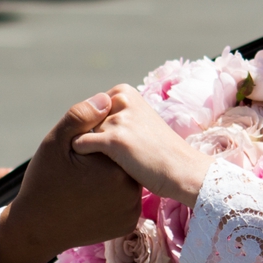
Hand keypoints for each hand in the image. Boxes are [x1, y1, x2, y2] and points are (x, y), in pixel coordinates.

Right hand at [0, 105, 164, 262]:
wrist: (37, 228)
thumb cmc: (43, 182)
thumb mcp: (54, 143)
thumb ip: (80, 117)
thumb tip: (106, 98)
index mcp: (115, 168)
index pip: (118, 139)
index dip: (98, 140)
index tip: (78, 153)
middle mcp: (130, 191)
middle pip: (125, 159)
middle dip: (107, 158)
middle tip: (81, 171)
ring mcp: (131, 211)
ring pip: (127, 178)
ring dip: (113, 175)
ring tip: (86, 185)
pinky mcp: (127, 224)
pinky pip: (126, 199)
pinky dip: (114, 195)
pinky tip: (93, 197)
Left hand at [82, 78, 216, 204]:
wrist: (182, 170)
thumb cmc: (159, 151)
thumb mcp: (138, 121)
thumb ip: (115, 115)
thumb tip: (85, 118)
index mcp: (125, 91)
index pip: (91, 109)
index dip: (97, 129)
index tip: (114, 142)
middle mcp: (120, 99)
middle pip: (86, 121)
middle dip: (92, 138)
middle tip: (112, 155)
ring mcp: (117, 119)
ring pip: (83, 134)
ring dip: (91, 150)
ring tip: (110, 163)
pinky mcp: (113, 139)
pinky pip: (79, 144)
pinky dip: (83, 157)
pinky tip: (98, 167)